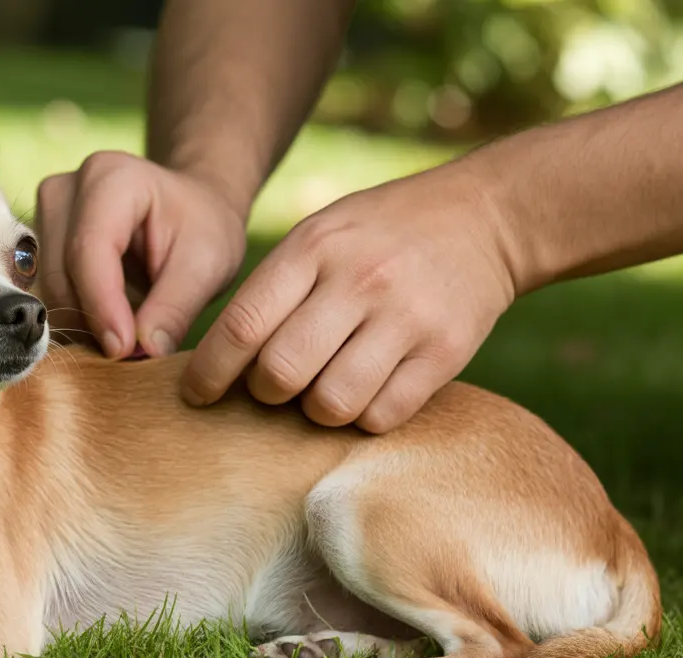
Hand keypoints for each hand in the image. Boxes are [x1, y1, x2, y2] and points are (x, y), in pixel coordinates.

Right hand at [34, 151, 246, 358]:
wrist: (192, 208)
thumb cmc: (203, 228)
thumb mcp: (207, 265)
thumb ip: (175, 307)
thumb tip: (144, 351)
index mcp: (112, 177)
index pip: (89, 250)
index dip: (102, 306)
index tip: (124, 350)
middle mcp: (66, 188)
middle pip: (60, 271)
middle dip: (92, 320)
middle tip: (131, 353)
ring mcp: (47, 213)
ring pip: (46, 286)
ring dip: (82, 322)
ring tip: (125, 335)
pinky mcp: (38, 238)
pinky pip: (44, 290)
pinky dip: (74, 315)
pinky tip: (107, 324)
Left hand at [179, 165, 516, 432]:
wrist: (486, 217)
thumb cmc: (378, 236)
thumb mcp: (320, 235)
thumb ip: (273, 289)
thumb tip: (218, 362)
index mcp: (315, 248)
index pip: (244, 325)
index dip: (209, 372)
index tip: (196, 394)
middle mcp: (359, 281)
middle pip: (281, 373)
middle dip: (264, 394)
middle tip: (273, 387)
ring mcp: (406, 318)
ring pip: (331, 404)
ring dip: (315, 411)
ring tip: (323, 390)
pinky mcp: (446, 352)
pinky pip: (383, 416)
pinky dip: (364, 417)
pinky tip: (366, 392)